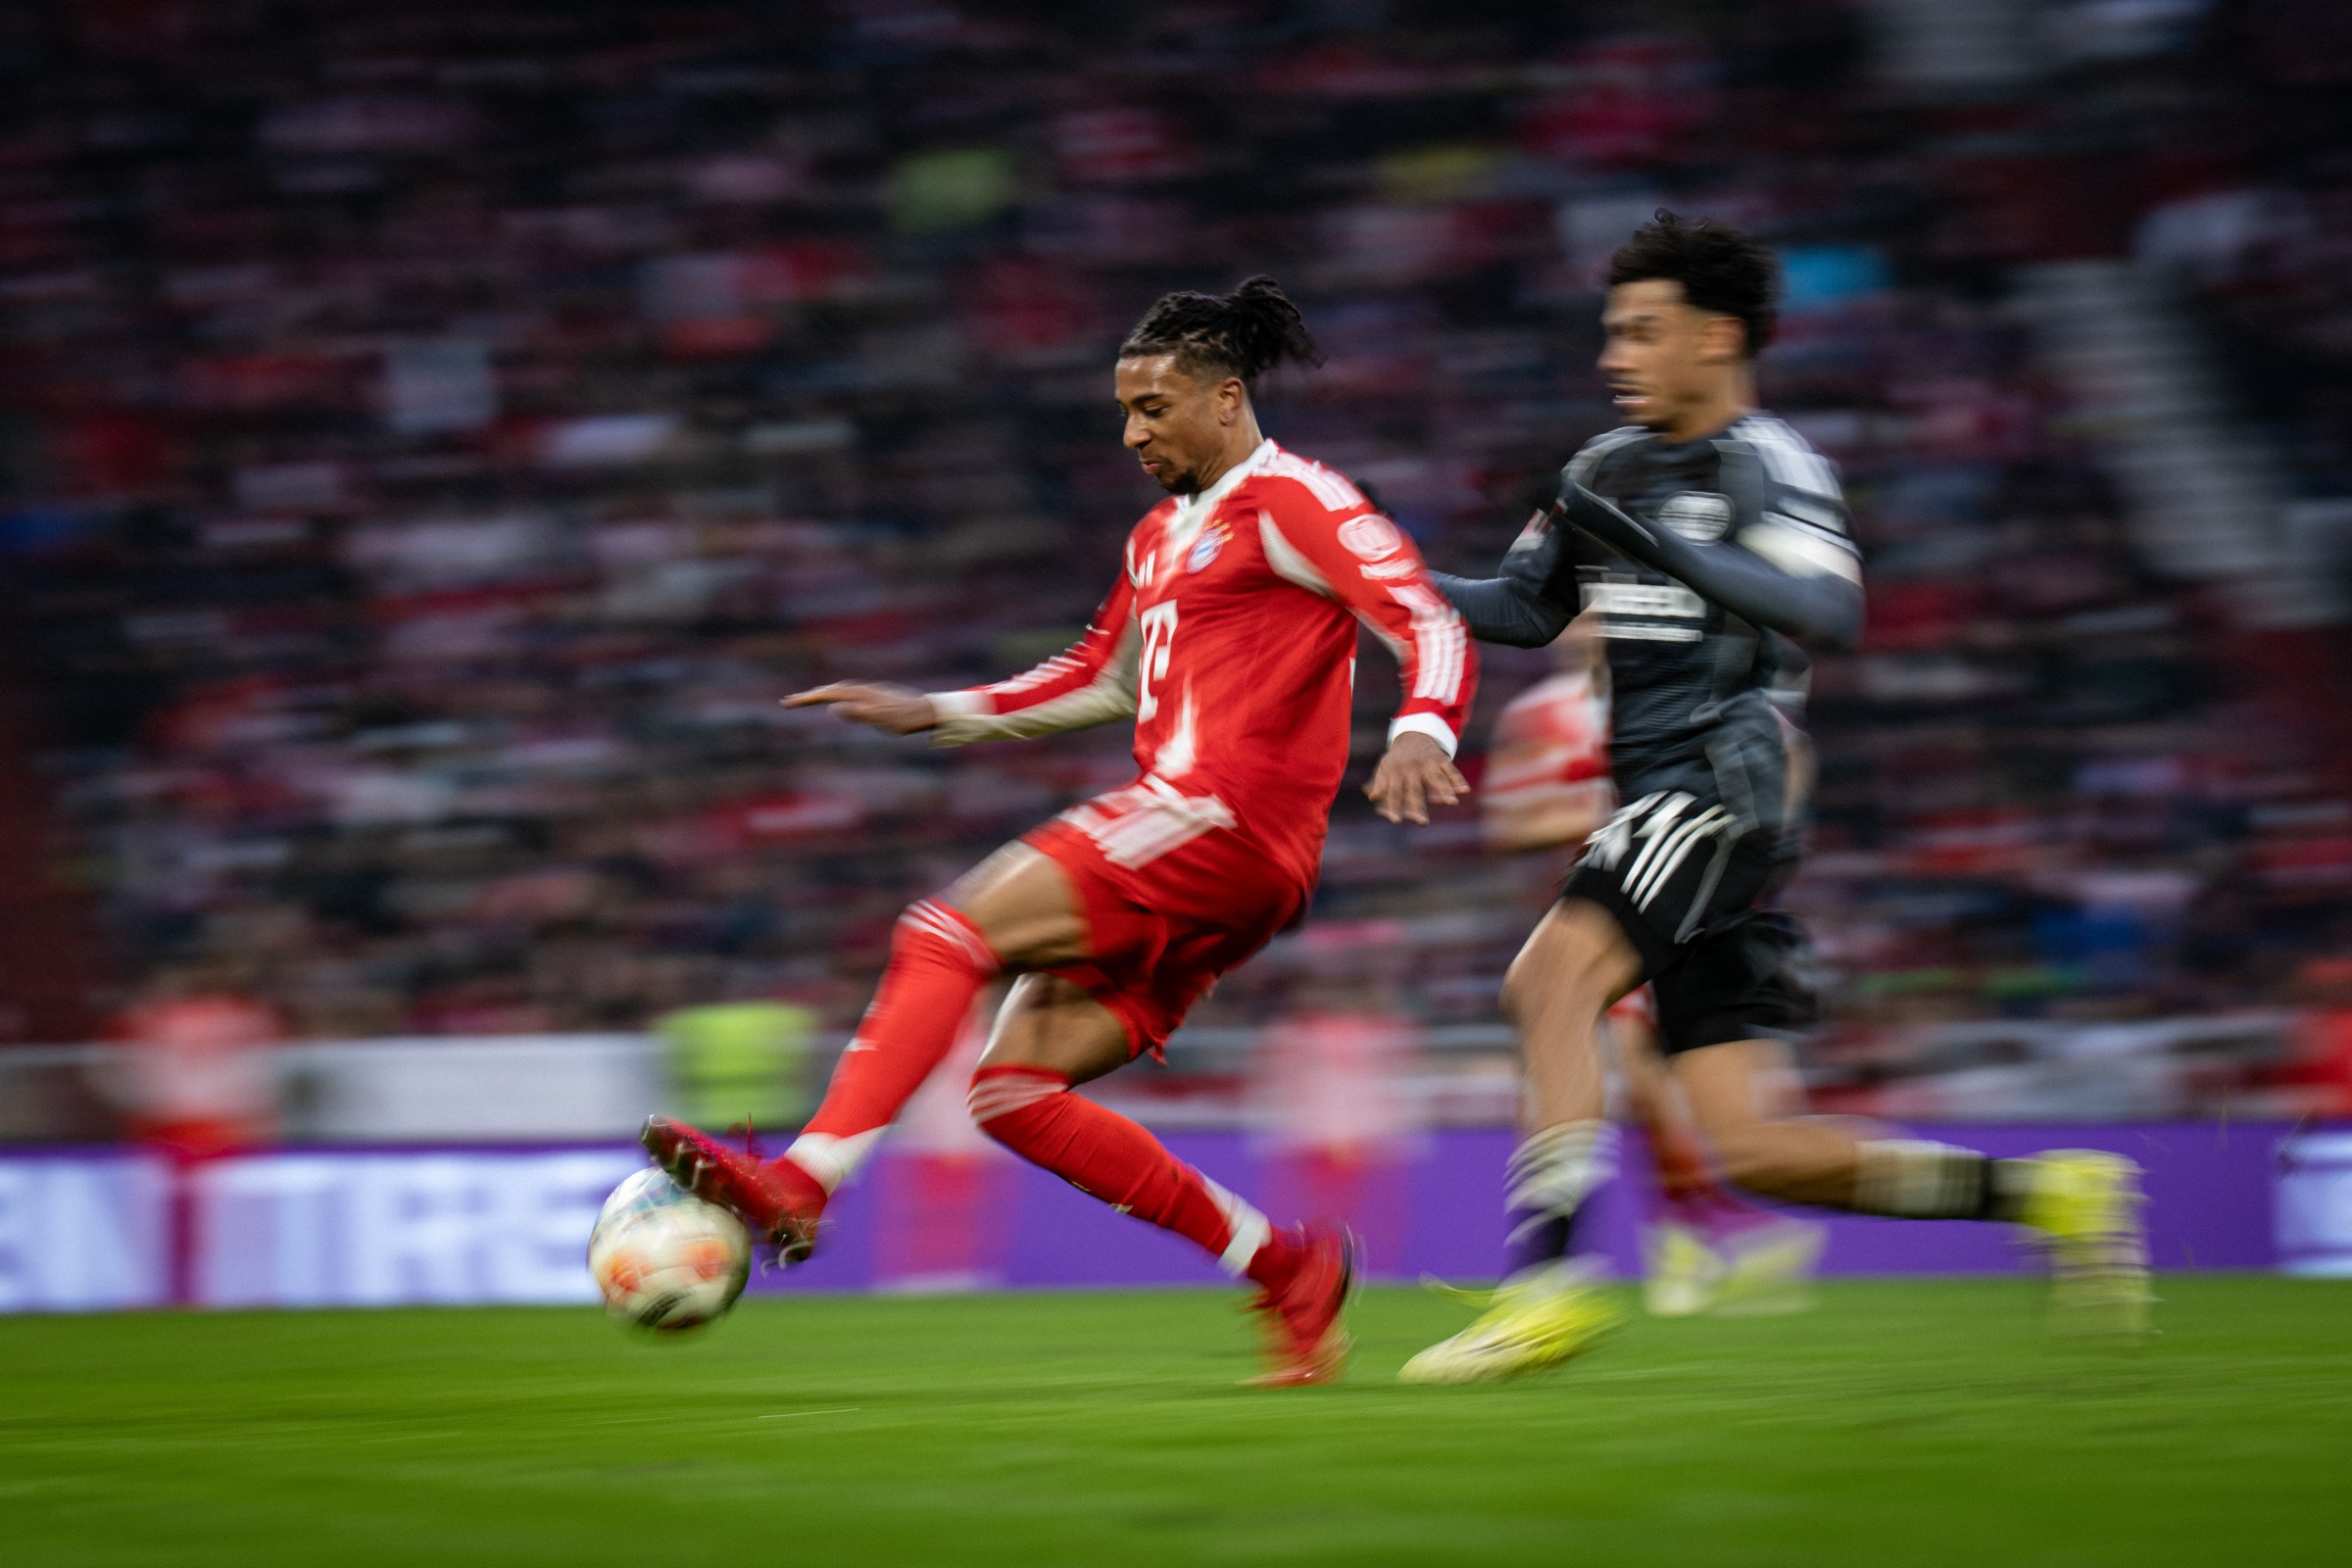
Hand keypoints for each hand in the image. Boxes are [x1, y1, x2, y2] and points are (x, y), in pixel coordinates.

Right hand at [779, 682, 937, 734]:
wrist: (927, 710)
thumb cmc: (905, 719)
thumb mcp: (881, 719)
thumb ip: (857, 713)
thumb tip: (833, 707)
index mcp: (860, 695)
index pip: (827, 695)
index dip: (806, 699)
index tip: (787, 703)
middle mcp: (862, 690)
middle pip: (830, 690)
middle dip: (808, 696)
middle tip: (788, 702)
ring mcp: (869, 692)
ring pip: (839, 690)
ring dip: (821, 694)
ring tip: (807, 699)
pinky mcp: (875, 696)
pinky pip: (848, 693)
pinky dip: (835, 695)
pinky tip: (837, 700)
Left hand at [1365, 731, 1468, 825]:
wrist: (1413, 734)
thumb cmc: (1397, 758)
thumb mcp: (1384, 767)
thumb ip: (1380, 782)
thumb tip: (1372, 796)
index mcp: (1396, 772)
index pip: (1394, 792)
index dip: (1394, 806)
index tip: (1395, 820)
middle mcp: (1412, 767)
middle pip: (1416, 790)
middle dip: (1419, 806)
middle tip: (1423, 822)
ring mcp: (1428, 762)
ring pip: (1437, 778)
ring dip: (1445, 790)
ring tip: (1452, 802)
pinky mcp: (1440, 759)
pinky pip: (1451, 770)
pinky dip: (1458, 780)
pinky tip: (1465, 790)